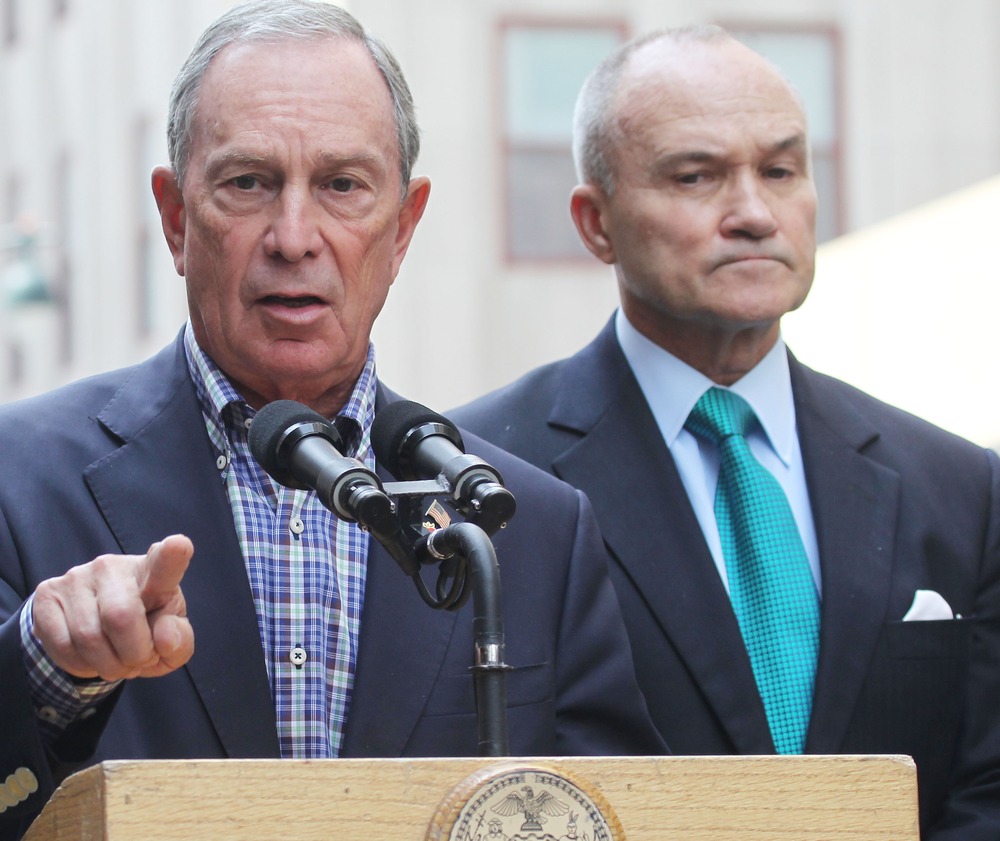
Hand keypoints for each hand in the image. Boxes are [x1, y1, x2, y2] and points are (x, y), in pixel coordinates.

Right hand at [32, 534, 194, 680]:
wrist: (100, 628)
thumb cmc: (145, 629)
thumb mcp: (171, 640)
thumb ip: (179, 641)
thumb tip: (163, 637)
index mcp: (152, 572)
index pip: (164, 562)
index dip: (172, 555)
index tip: (179, 545)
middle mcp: (112, 567)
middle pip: (121, 616)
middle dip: (134, 654)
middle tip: (139, 660)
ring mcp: (76, 577)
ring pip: (89, 637)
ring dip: (108, 665)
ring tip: (117, 661)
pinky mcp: (47, 594)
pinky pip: (62, 645)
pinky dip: (81, 666)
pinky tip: (91, 658)